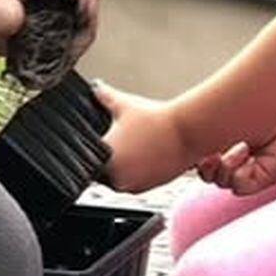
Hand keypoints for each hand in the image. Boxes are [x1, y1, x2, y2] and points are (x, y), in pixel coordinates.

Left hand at [89, 80, 195, 194]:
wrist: (188, 131)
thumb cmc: (157, 120)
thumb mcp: (124, 104)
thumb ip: (104, 96)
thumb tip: (96, 89)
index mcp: (106, 163)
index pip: (88, 162)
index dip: (91, 150)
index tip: (101, 139)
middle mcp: (119, 180)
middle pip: (104, 172)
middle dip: (109, 157)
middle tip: (120, 139)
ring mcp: (137, 185)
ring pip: (122, 177)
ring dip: (125, 165)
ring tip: (135, 144)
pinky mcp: (152, 186)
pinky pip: (138, 180)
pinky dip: (139, 169)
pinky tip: (146, 152)